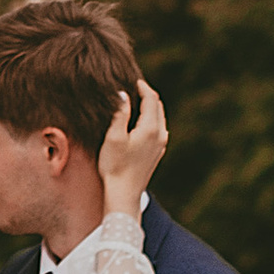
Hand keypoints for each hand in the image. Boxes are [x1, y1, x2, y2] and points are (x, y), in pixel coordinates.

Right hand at [98, 80, 168, 214]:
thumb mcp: (113, 137)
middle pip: (158, 107)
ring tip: (136, 101)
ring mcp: (160, 145)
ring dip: (150, 107)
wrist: (124, 194)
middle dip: (147, 95)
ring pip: (159, 118)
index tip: (133, 79)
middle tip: (134, 87)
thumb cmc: (115, 166)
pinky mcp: (157, 153)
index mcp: (151, 128)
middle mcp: (160, 135)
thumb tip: (122, 94)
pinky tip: (140, 122)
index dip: (143, 87)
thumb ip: (119, 113)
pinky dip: (151, 119)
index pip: (151, 99)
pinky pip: (158, 129)